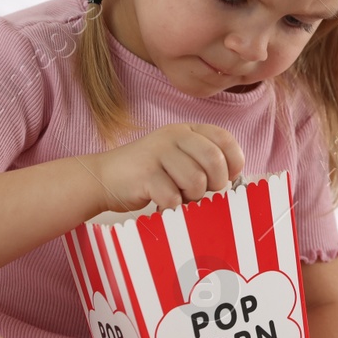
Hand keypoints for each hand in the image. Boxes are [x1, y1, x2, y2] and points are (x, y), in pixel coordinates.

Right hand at [90, 123, 244, 212]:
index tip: (225, 178)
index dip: (233, 162)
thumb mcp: (178, 158)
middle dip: (214, 184)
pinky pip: (173, 197)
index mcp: (187, 131)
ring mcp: (158, 153)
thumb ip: (203, 161)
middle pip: (214, 161)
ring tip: (177, 196)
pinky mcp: (144, 174)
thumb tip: (232, 180)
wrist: (104, 178)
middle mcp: (174, 136)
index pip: (224, 139)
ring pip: (196, 181)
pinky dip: (171, 207)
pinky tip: (161, 203)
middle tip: (199, 191)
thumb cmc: (149, 174)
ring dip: (191, 197)